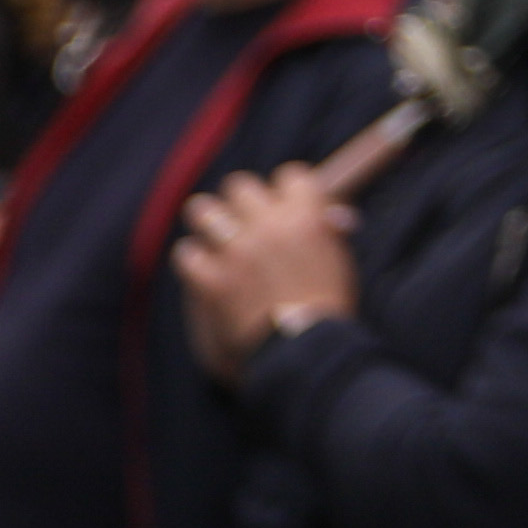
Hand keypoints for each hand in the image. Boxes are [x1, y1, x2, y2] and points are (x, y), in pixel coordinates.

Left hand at [171, 163, 356, 378]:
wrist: (306, 352)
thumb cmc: (329, 309)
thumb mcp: (341, 263)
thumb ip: (329, 232)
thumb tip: (332, 215)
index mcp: (307, 216)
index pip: (290, 175)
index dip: (284, 190)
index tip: (281, 204)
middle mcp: (269, 224)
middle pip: (239, 185)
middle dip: (240, 203)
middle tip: (242, 222)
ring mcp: (237, 251)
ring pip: (203, 210)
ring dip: (208, 223)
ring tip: (213, 237)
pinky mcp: (212, 280)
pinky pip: (187, 253)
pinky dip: (193, 261)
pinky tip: (202, 270)